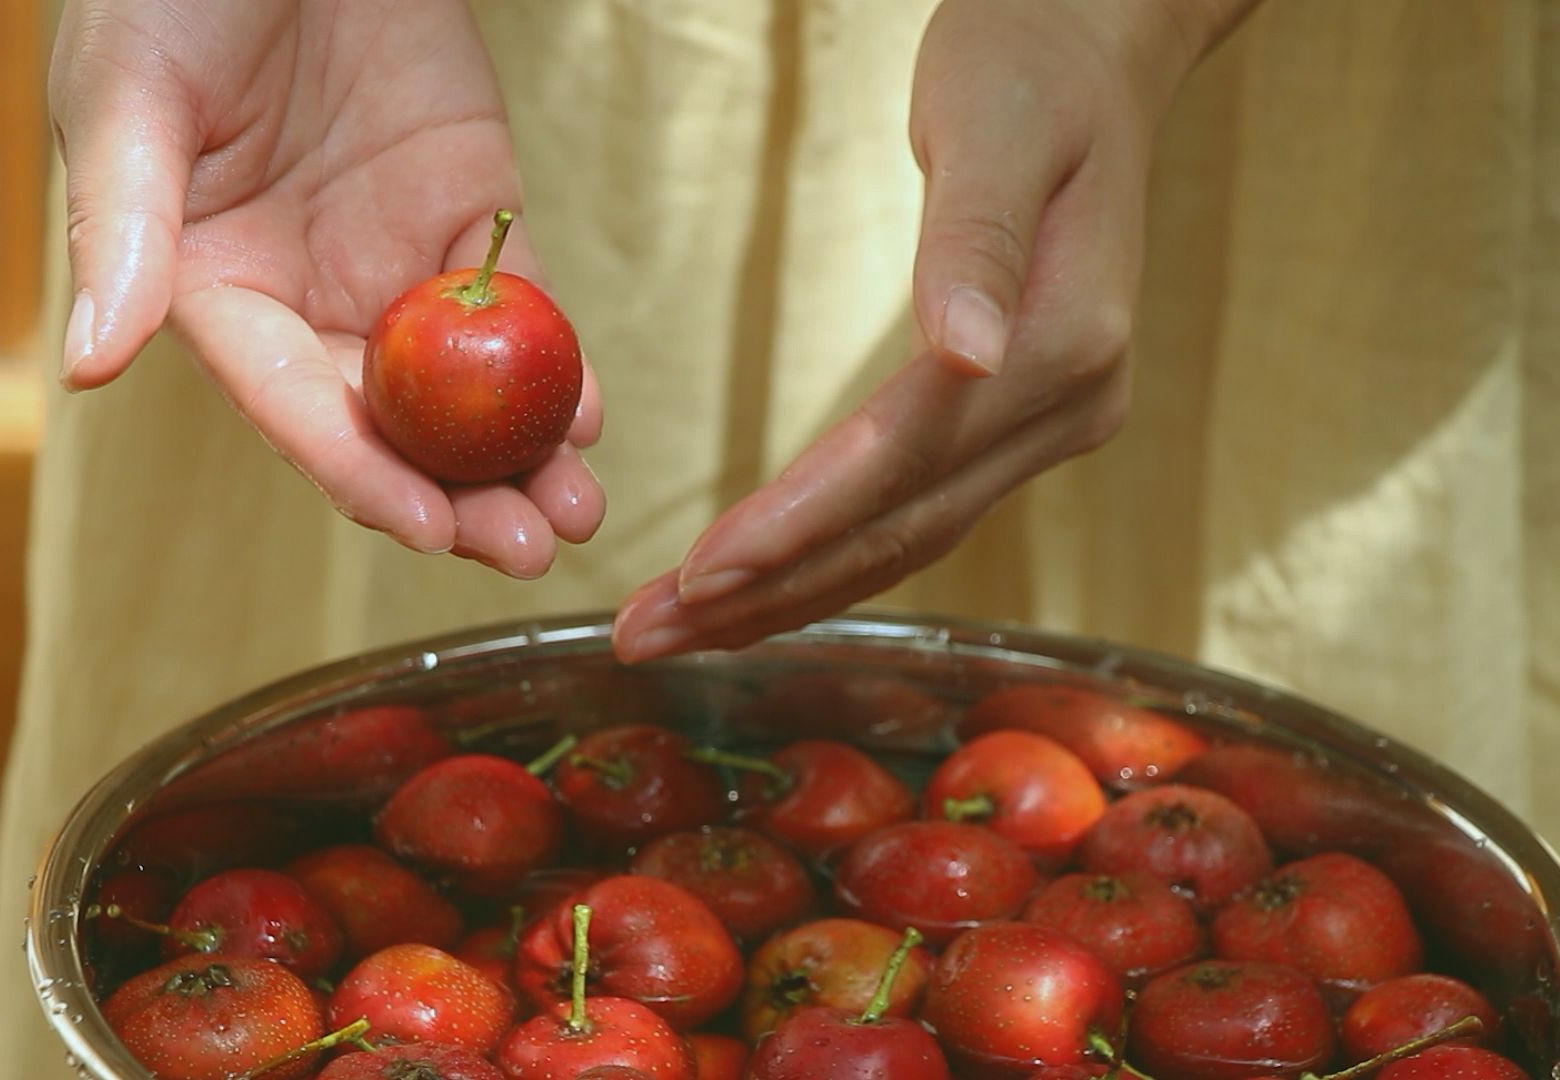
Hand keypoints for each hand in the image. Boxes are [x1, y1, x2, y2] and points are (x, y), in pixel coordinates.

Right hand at [51, 0, 603, 577]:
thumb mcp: (127, 98)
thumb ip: (120, 230)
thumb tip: (90, 367)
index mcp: (214, 290)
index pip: (290, 403)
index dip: (358, 471)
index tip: (428, 527)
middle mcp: (309, 298)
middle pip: (390, 424)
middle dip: (462, 497)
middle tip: (529, 550)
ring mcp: (395, 263)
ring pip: (465, 387)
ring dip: (521, 456)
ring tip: (577, 512)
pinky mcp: (469, 215)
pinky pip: (519, 303)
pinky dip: (554, 362)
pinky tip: (586, 415)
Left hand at [612, 0, 1252, 659]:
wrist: (1098, 50)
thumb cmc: (1032, 64)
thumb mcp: (996, 126)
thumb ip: (977, 244)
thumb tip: (969, 357)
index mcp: (1066, 343)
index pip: (907, 457)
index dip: (800, 522)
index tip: (697, 575)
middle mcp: (1069, 406)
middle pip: (901, 528)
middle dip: (769, 590)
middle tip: (646, 637)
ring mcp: (1051, 424)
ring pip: (906, 539)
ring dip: (788, 594)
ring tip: (676, 632)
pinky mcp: (1017, 422)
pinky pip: (914, 510)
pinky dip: (830, 556)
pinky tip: (761, 586)